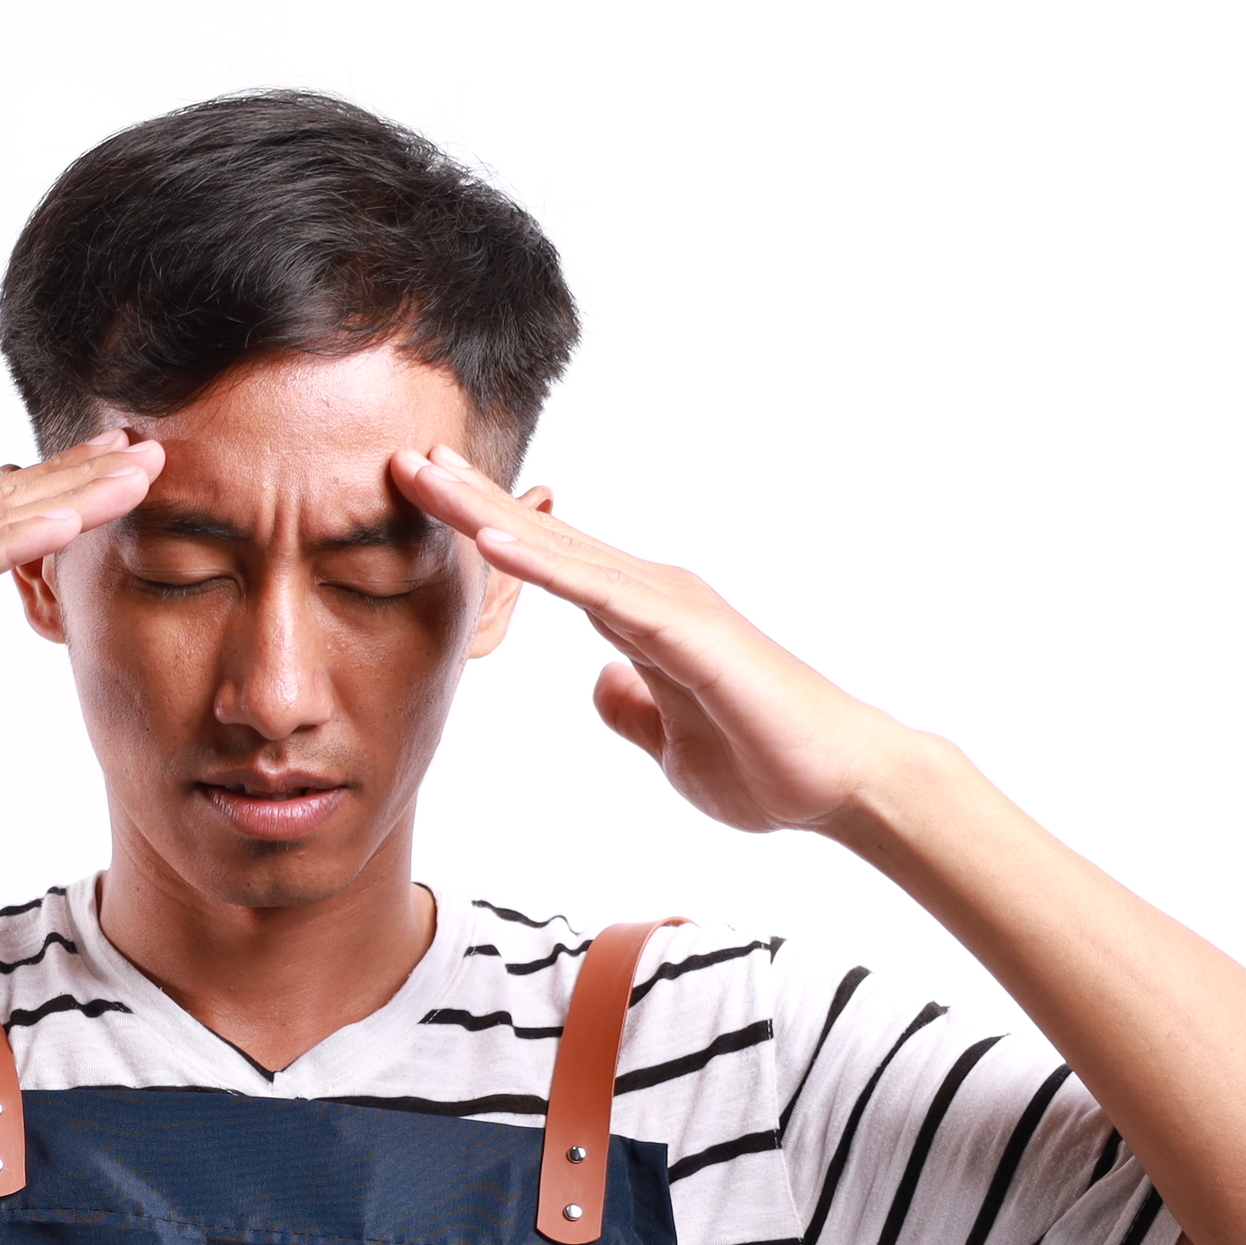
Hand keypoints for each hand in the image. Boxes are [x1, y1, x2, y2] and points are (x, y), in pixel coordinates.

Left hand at [394, 445, 910, 834]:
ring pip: (566, 553)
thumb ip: (633, 708)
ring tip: (427, 480)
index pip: (549, 565)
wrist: (842, 785)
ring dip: (492, 516)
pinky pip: (601, 594)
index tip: (425, 501)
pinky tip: (491, 541)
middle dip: (471, 501)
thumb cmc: (766, 764)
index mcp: (643, 618)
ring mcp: (673, 606)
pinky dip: (544, 566)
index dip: (486, 531)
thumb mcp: (670, 740)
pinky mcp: (689, 633)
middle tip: (402, 459)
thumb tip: (601, 683)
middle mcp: (654, 595)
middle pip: (547, 540)